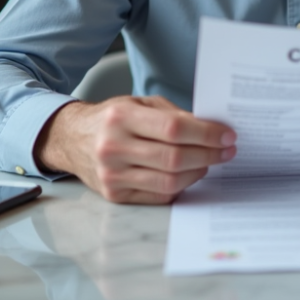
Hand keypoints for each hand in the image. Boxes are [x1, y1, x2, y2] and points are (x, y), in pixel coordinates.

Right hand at [34, 95, 236, 203]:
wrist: (72, 139)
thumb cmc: (112, 118)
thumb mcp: (140, 104)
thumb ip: (174, 115)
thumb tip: (211, 129)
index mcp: (121, 118)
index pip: (174, 129)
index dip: (206, 134)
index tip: (227, 135)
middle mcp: (113, 147)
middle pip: (174, 158)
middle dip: (208, 155)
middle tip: (227, 150)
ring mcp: (112, 175)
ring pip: (169, 181)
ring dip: (198, 172)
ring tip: (210, 161)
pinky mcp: (115, 195)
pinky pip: (158, 195)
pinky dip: (180, 186)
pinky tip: (190, 174)